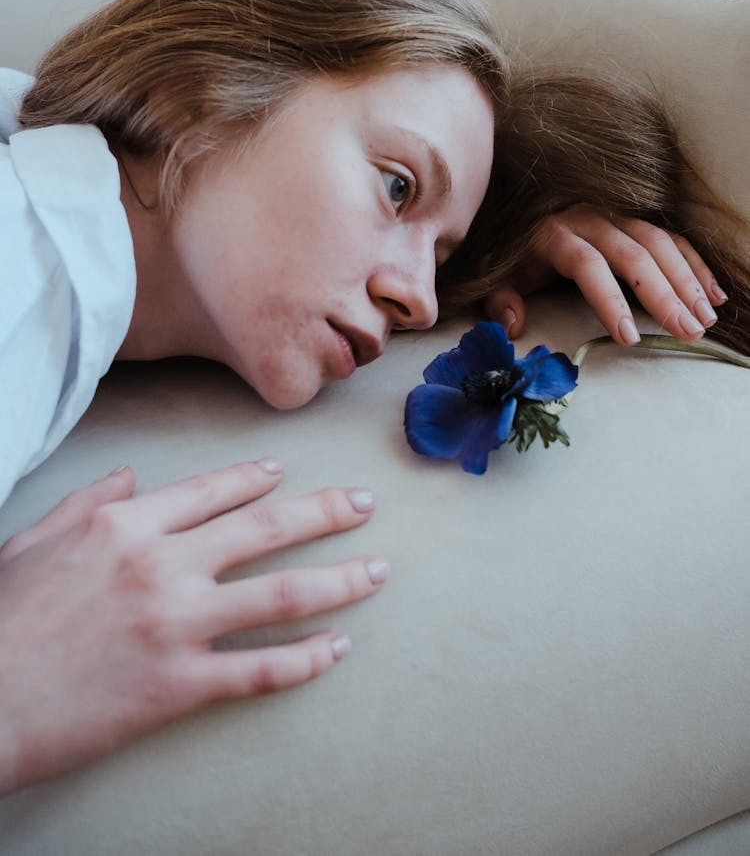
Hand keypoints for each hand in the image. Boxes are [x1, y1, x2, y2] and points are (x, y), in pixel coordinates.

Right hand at [0, 460, 386, 793]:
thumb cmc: (1, 619)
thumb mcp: (34, 541)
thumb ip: (90, 502)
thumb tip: (132, 477)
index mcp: (127, 526)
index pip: (212, 491)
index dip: (256, 479)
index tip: (285, 474)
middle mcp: (163, 565)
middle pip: (266, 529)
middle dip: (326, 512)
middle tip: (365, 504)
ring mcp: (177, 626)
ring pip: (281, 594)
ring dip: (339, 580)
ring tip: (378, 572)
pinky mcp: (181, 686)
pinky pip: (260, 670)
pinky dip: (305, 660)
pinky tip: (336, 649)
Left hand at [485, 204, 727, 344]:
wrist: (515, 211)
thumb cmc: (510, 253)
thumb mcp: (495, 276)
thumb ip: (500, 299)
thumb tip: (512, 325)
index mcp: (554, 233)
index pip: (588, 265)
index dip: (610, 300)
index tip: (629, 338)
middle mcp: (589, 218)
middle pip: (633, 255)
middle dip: (664, 295)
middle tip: (688, 331)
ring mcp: (615, 215)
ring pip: (658, 243)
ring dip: (686, 281)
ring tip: (705, 319)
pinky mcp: (632, 219)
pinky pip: (669, 238)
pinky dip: (693, 265)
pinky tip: (713, 295)